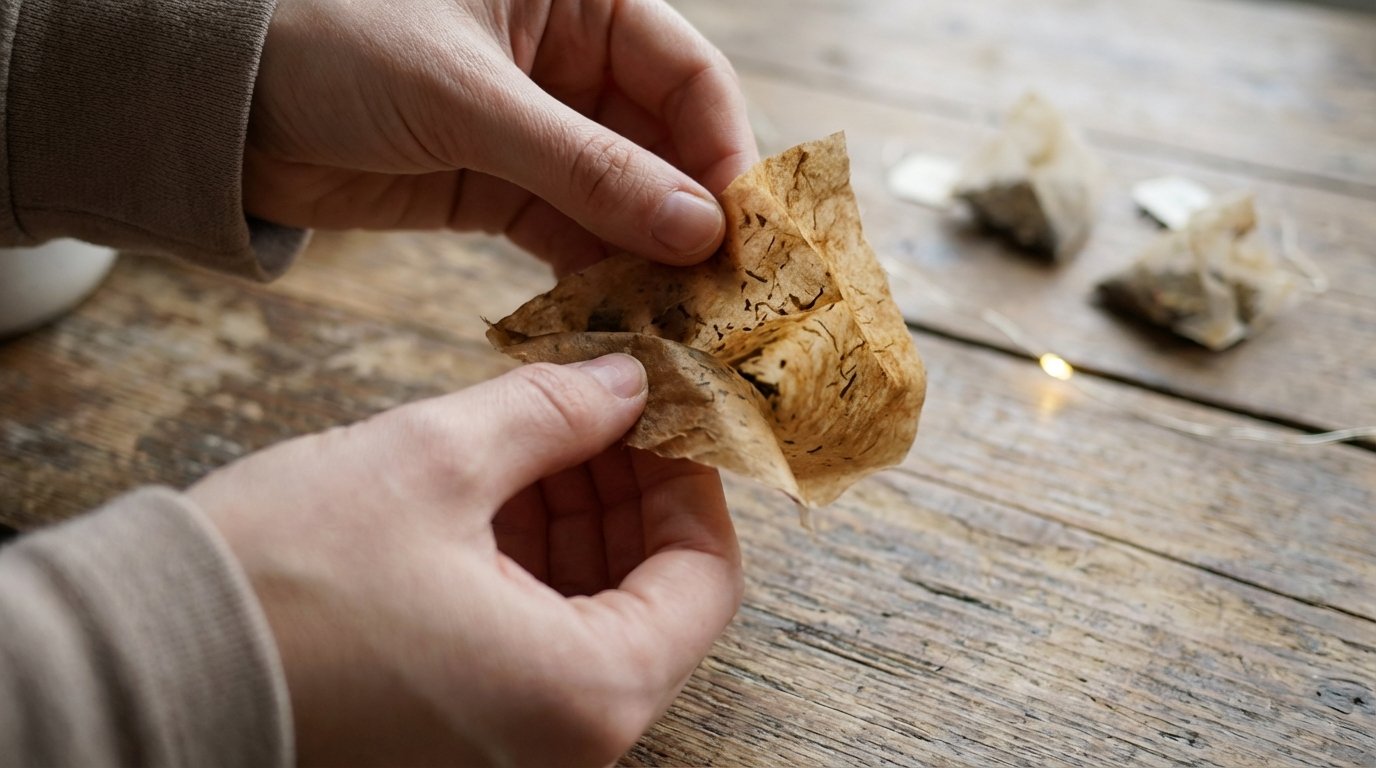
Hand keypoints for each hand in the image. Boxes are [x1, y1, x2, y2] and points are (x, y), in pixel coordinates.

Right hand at [189, 355, 742, 765]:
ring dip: (580, 521)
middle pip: (652, 598)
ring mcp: (512, 749)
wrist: (145, 670)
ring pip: (592, 617)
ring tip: (543, 431)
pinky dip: (531, 567)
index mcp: (584, 693)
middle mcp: (565, 745)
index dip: (692, 480)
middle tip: (598, 405)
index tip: (663, 412)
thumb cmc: (284, 579)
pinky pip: (532, 644)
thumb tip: (625, 382)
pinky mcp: (460, 736)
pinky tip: (500, 488)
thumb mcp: (437, 459)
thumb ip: (554, 412)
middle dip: (630, 492)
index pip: (706, 579)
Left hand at [246, 0, 757, 273]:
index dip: (723, 152)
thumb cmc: (332, 44)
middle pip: (665, 143)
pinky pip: (569, 232)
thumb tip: (696, 228)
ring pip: (622, 196)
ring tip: (679, 320)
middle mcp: (568, 59)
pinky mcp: (498, 185)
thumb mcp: (468, 101)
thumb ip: (585, 167)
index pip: (688, 74)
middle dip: (690, 217)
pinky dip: (594, 273)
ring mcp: (536, 128)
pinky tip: (620, 317)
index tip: (742, 232)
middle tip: (723, 296)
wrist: (218, 104)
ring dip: (648, 256)